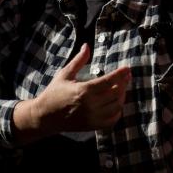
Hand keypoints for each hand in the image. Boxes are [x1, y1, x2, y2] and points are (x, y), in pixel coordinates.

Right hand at [13, 44, 130, 142]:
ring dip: (122, 96)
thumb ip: (78, 61)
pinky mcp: (92, 126)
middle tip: (126, 76)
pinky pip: (112, 120)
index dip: (120, 74)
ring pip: (116, 106)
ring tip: (122, 88)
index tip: (127, 68)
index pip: (109, 81)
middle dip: (124, 83)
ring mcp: (92, 117)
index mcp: (84, 90)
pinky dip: (117, 111)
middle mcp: (90, 105)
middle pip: (116, 93)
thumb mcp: (65, 74)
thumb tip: (87, 46)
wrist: (44, 116)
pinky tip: (116, 104)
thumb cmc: (54, 93)